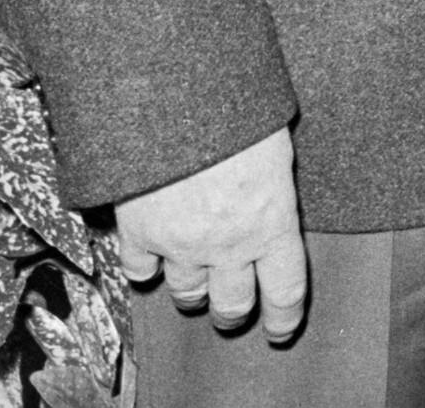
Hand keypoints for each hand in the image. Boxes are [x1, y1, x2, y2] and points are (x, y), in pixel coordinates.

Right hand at [113, 127, 307, 343]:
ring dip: (192, 290)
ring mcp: (182, 243)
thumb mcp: (275, 146)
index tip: (279, 329)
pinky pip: (139, 270)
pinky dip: (144, 269)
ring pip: (187, 293)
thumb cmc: (237, 108)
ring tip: (194, 281)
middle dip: (233, 311)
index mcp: (273, 222)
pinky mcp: (139, 232)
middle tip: (232, 310)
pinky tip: (149, 261)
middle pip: (232, 305)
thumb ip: (274, 184)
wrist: (176, 95)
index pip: (286, 290)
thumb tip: (271, 197)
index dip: (283, 316)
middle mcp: (229, 245)